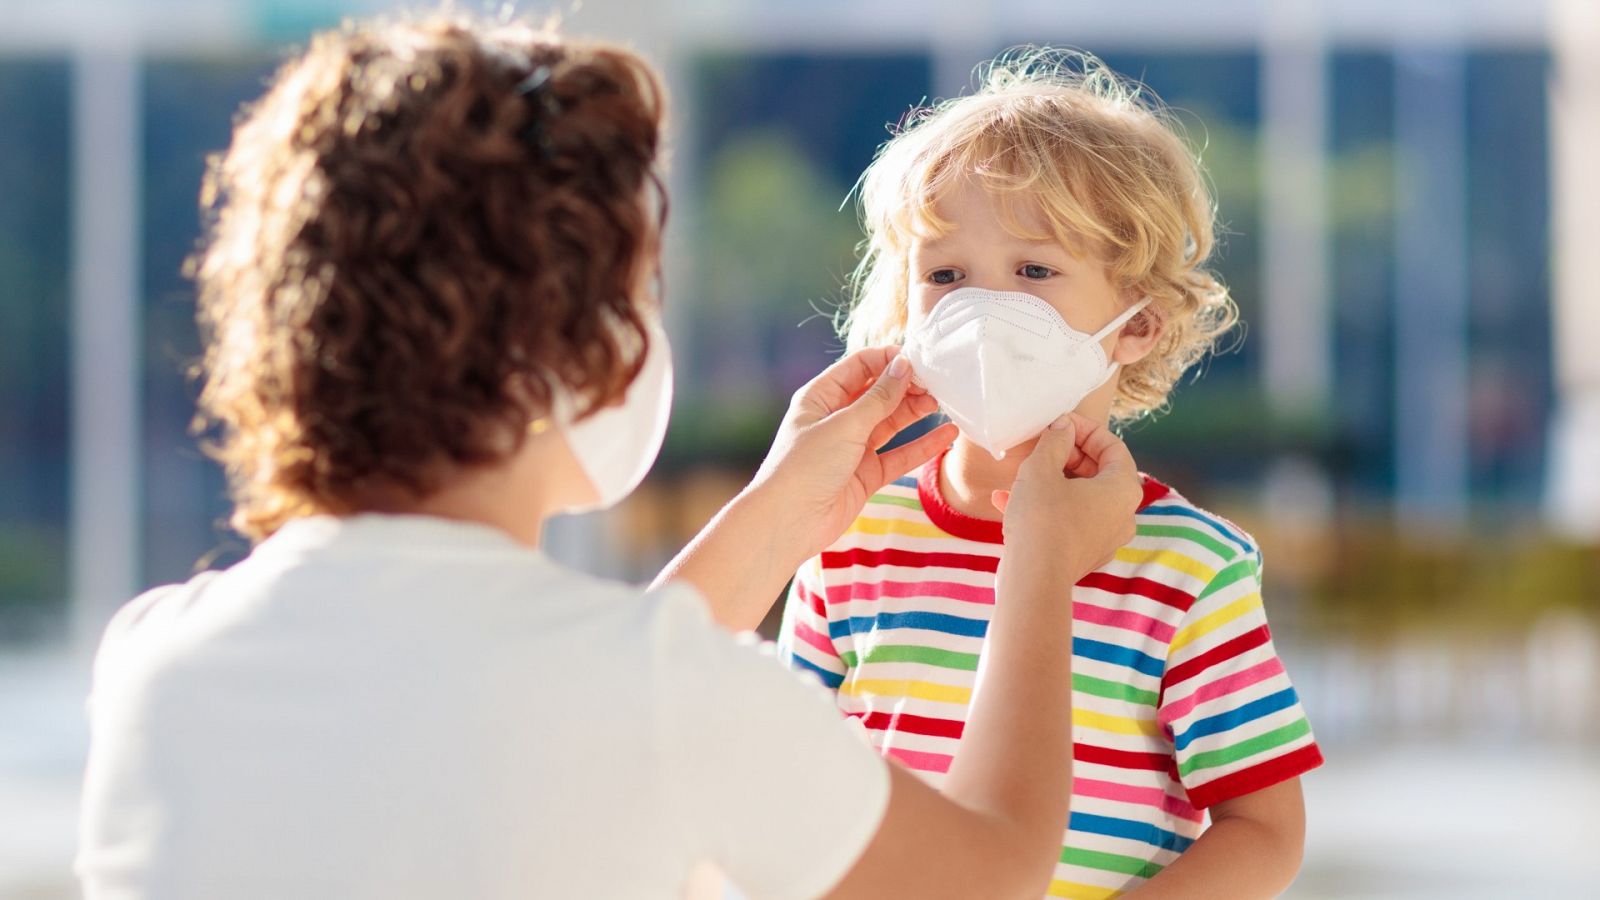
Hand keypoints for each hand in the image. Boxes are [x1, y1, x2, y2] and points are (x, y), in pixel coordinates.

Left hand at [750, 346, 958, 561]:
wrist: (788, 522)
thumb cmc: (804, 467)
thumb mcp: (844, 425)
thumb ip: (878, 398)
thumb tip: (903, 366)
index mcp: (820, 397)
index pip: (860, 366)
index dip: (889, 360)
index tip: (919, 360)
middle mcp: (836, 419)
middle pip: (878, 393)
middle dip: (907, 386)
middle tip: (938, 383)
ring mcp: (851, 447)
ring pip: (890, 423)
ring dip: (916, 412)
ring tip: (944, 402)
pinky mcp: (865, 474)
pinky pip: (899, 455)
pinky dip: (922, 446)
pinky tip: (947, 434)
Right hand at [992, 412, 1141, 579]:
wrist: (1033, 581)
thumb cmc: (1042, 520)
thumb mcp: (1042, 469)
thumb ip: (1055, 441)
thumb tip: (1063, 428)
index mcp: (1122, 490)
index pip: (1113, 446)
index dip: (1084, 428)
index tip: (1059, 423)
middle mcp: (1121, 515)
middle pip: (1098, 472)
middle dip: (1066, 455)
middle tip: (1040, 446)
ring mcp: (1104, 538)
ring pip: (1078, 497)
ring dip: (1050, 481)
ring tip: (1020, 473)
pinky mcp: (1082, 555)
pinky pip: (1066, 521)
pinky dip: (1043, 507)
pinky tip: (1005, 500)